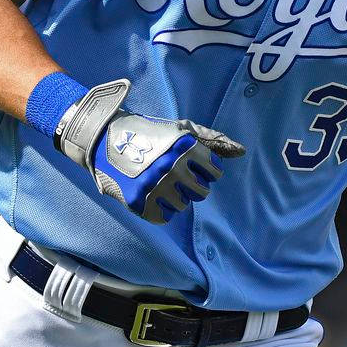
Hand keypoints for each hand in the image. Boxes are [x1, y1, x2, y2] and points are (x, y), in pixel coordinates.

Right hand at [54, 80, 243, 223]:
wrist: (105, 138)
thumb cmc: (150, 132)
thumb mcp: (182, 129)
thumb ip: (213, 140)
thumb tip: (242, 152)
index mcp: (185, 147)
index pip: (214, 173)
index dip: (204, 169)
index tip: (192, 165)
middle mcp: (172, 167)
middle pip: (201, 193)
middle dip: (193, 186)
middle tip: (178, 177)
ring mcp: (155, 186)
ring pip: (183, 206)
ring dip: (176, 197)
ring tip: (163, 184)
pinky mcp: (140, 201)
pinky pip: (164, 217)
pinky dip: (160, 209)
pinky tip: (153, 194)